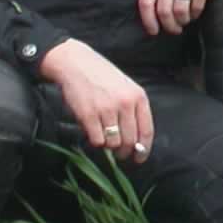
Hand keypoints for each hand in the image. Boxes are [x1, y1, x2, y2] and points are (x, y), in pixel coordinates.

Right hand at [41, 40, 154, 163]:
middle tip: (120, 155)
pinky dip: (95, 141)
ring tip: (105, 138)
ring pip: (113, 143)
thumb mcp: (127, 88)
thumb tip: (136, 140)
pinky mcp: (88, 115)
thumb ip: (134, 109)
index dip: (144, 149)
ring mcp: (106, 110)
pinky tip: (94, 132)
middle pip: (130, 141)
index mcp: (139, 97)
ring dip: (109, 146)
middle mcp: (125, 104)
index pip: (146, 130)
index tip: (140, 158)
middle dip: (125, 152)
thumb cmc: (103, 77)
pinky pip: (96, 140)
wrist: (76, 64)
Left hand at [138, 0, 222, 36]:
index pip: (146, 2)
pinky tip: (197, 11)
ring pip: (180, 10)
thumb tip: (156, 8)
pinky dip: (196, 12)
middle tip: (175, 29)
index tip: (154, 30)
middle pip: (163, 10)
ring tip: (186, 20)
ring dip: (183, 20)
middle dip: (169, 25)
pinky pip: (197, 3)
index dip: (148, 21)